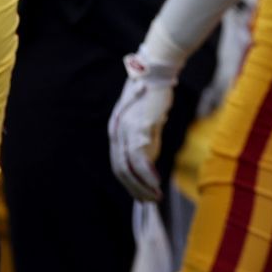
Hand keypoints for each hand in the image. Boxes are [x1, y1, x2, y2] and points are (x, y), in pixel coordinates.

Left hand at [108, 52, 180, 201]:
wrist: (155, 70)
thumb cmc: (153, 94)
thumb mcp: (146, 120)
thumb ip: (146, 140)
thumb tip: (150, 163)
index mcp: (116, 132)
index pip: (118, 165)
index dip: (129, 184)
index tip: (142, 196)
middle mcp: (117, 132)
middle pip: (120, 169)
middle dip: (135, 189)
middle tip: (150, 201)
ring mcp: (126, 130)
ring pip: (129, 166)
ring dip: (142, 185)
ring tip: (155, 196)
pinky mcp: (140, 126)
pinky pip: (140, 155)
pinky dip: (147, 172)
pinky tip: (156, 181)